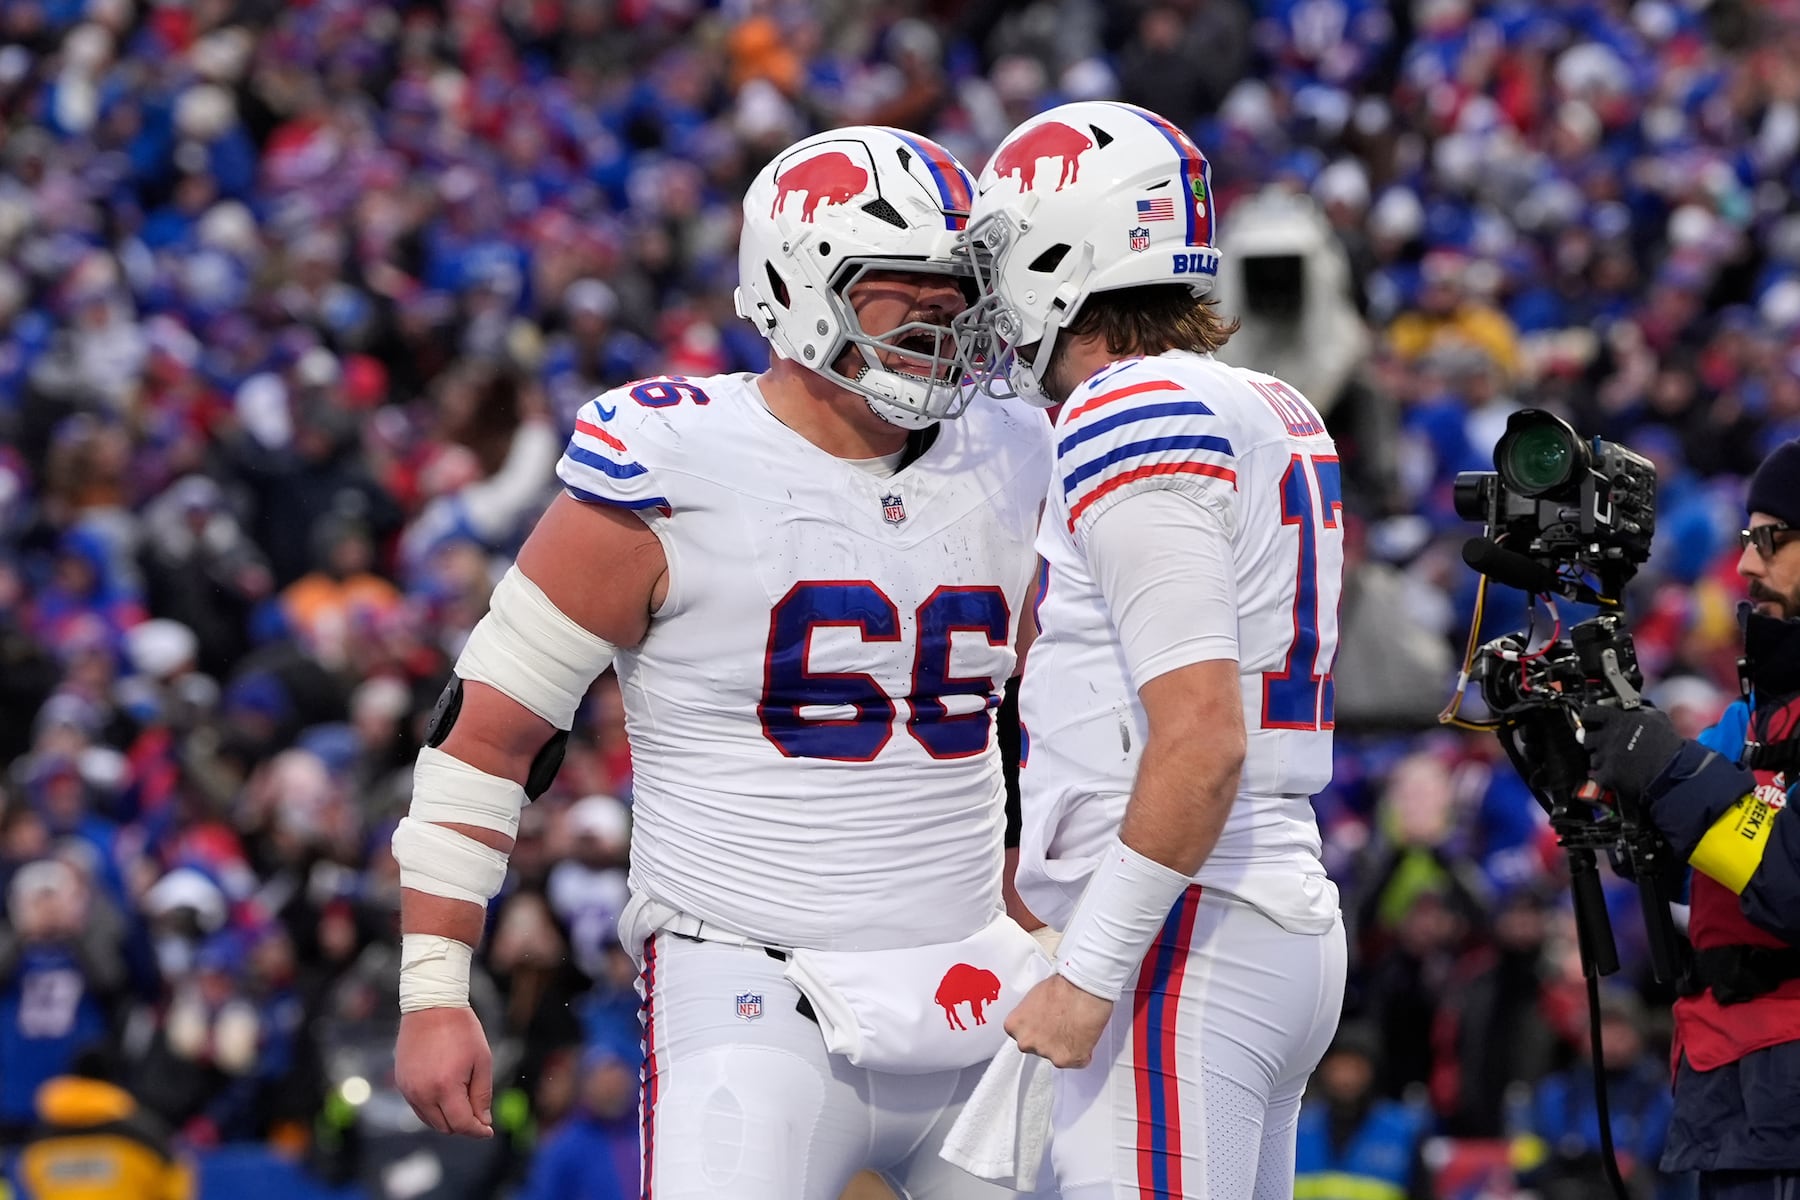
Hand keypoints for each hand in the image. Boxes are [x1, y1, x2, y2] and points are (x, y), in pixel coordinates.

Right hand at [395, 1006, 493, 1137]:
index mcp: (445, 1087)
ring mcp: (408, 1090)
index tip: (488, 1131)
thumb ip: (482, 1095)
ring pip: (430, 1121)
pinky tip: (447, 1095)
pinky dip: (433, 1109)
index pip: (461, 1124)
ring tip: (463, 1101)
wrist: (431, 1006)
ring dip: (448, 1119)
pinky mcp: (401, 1084)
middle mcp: (422, 1093)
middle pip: (445, 1127)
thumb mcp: (482, 1061)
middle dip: (464, 1125)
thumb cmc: (462, 1030)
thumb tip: (483, 1122)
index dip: (478, 1130)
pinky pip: (418, 1108)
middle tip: (479, 1114)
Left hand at [1004, 973, 1113, 1068]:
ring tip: (1075, 1026)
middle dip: (1047, 1039)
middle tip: (1060, 1024)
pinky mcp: (1066, 1060)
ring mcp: (1046, 1053)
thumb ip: (1031, 1014)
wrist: (1083, 990)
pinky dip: (1082, 1052)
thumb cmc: (1062, 987)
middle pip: (1035, 1047)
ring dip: (1064, 1046)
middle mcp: (1027, 1042)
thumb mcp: (1035, 996)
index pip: (1021, 1034)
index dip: (1035, 1028)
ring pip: (1056, 1055)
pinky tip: (1084, 1035)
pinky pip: (1076, 1061)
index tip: (1044, 1023)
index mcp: (1015, 1025)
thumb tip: (1039, 1017)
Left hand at [1579, 704, 1685, 803]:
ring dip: (1602, 760)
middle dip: (1595, 742)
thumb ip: (1637, 711)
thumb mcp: (1656, 717)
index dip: (1588, 719)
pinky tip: (1619, 775)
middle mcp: (1608, 736)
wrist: (1674, 770)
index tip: (1591, 723)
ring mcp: (1606, 756)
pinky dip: (1606, 777)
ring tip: (1619, 762)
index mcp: (1617, 719)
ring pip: (1593, 758)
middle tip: (1609, 746)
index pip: (1588, 713)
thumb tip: (1630, 709)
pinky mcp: (1608, 774)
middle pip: (1586, 738)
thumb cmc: (1669, 744)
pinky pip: (1598, 775)